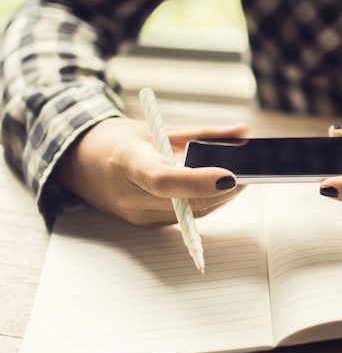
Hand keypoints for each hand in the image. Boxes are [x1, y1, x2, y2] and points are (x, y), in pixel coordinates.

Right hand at [54, 117, 249, 224]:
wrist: (78, 164)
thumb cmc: (116, 141)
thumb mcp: (156, 128)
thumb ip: (203, 133)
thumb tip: (243, 132)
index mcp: (127, 162)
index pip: (163, 180)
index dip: (198, 181)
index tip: (230, 175)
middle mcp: (129, 196)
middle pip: (186, 202)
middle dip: (223, 190)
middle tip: (251, 173)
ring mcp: (137, 215)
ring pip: (191, 214)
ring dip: (220, 199)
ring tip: (243, 178)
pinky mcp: (146, 224)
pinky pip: (185, 218)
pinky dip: (206, 203)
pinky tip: (221, 189)